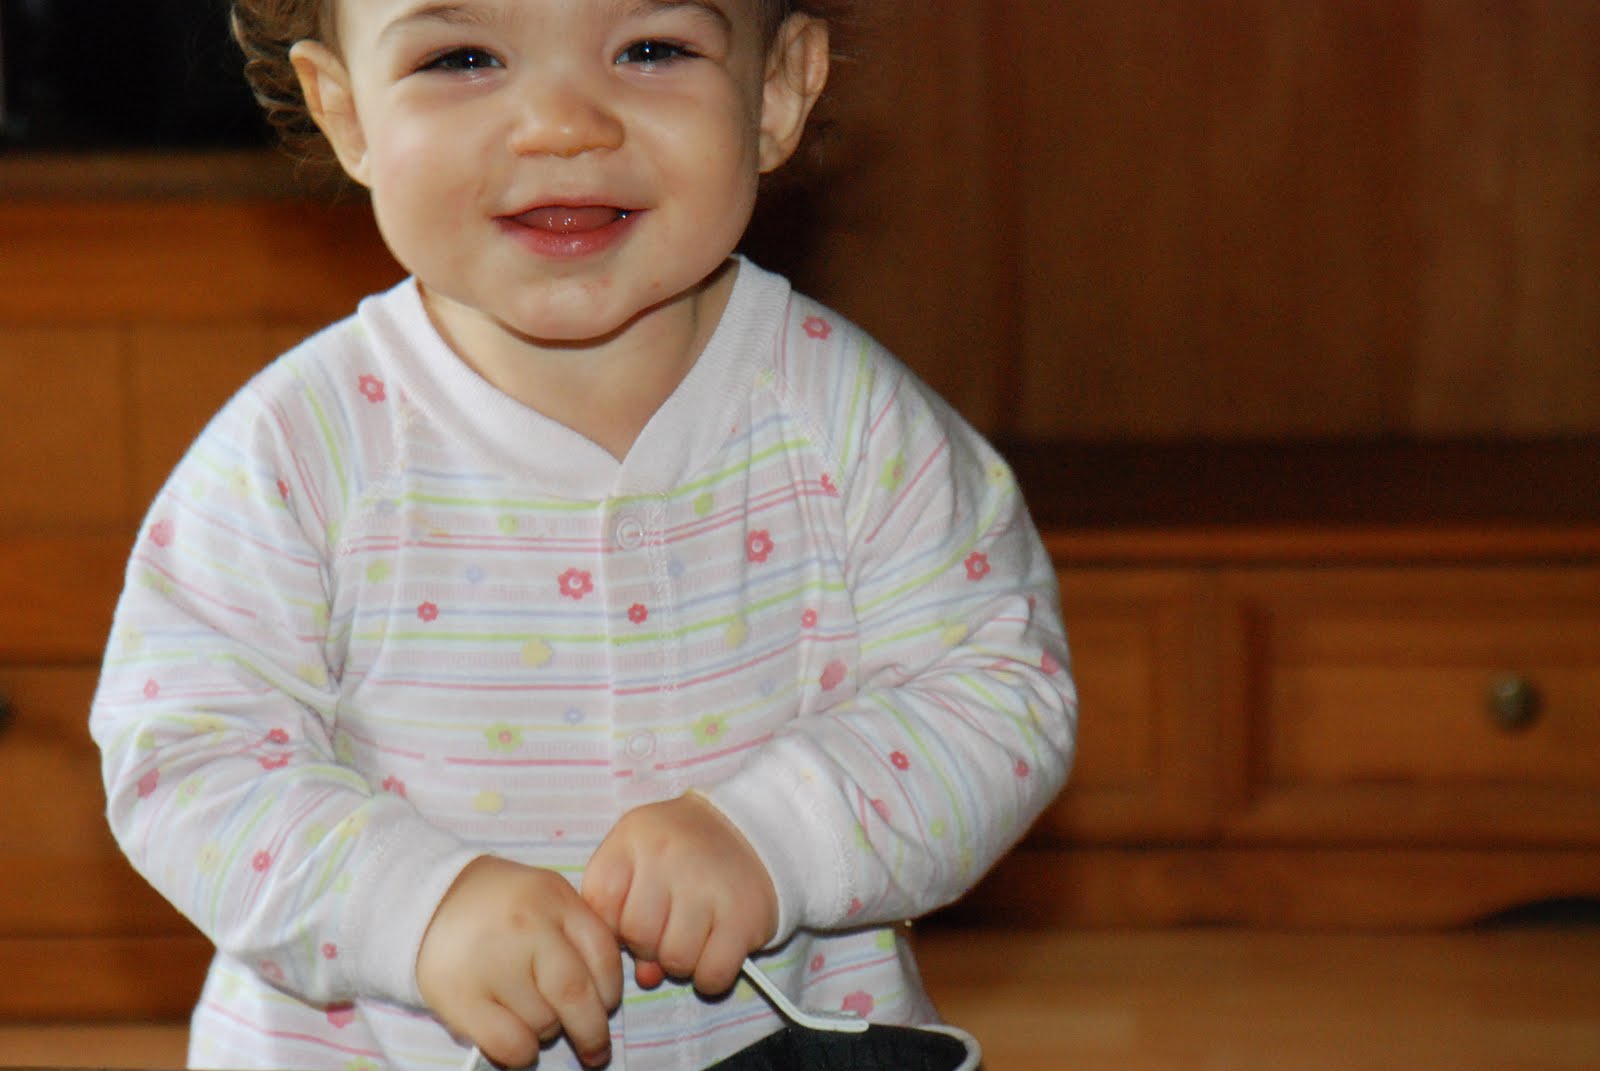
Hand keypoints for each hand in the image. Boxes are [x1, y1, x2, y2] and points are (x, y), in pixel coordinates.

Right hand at [416, 856, 621, 1068]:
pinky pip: (509, 1043)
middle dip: (593, 1031)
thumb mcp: (547, 896)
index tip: (607, 1006)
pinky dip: (522, 1053)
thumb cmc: (500, 906)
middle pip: (576, 994)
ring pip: (544, 1022)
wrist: (427, 901)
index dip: (611, 990)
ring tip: (534, 1018)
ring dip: (549, 1033)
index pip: (603, 954)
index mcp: (555, 898)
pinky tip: (519, 1041)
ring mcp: (493, 962)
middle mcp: (527, 927)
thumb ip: (579, 930)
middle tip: (596, 1049)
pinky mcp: (461, 996)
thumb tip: (608, 992)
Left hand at [582, 793, 777, 996]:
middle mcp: (669, 857)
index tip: (633, 915)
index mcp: (634, 838)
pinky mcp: (744, 917)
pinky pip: (712, 974)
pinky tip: (715, 950)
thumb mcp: (639, 857)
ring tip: (693, 935)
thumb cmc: (681, 850)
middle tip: (668, 926)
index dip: (613, 923)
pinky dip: (710, 975)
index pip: (601, 904)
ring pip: (675, 959)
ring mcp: (709, 886)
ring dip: (682, 961)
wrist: (749, 830)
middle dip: (648, 944)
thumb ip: (623, 909)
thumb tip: (645, 975)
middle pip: (638, 936)